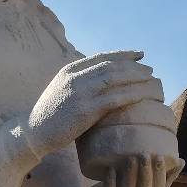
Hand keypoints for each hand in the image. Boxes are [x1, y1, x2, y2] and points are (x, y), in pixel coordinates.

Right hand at [22, 51, 163, 158]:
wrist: (33, 132)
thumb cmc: (49, 116)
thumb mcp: (62, 90)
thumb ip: (78, 82)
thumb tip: (100, 79)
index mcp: (70, 70)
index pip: (102, 57)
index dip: (123, 54)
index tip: (139, 54)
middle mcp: (75, 77)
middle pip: (112, 65)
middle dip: (134, 65)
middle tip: (150, 69)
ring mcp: (80, 92)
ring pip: (116, 79)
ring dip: (137, 78)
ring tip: (153, 80)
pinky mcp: (86, 110)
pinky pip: (116, 98)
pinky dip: (133, 94)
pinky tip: (145, 95)